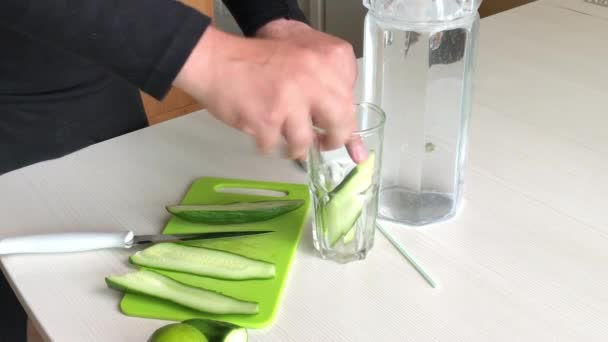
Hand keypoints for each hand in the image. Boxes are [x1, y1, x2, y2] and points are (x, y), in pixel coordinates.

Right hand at [173, 24, 364, 161]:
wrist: (217, 60)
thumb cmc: (259, 60)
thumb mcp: (304, 61)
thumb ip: (331, 92)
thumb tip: (355, 143)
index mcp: (328, 58)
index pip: (352, 102)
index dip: (347, 124)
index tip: (348, 142)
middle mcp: (315, 77)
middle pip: (339, 125)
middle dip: (332, 141)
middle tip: (322, 142)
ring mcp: (291, 99)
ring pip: (305, 142)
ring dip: (295, 147)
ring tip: (283, 135)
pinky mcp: (268, 119)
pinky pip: (275, 146)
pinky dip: (267, 144)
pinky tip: (260, 128)